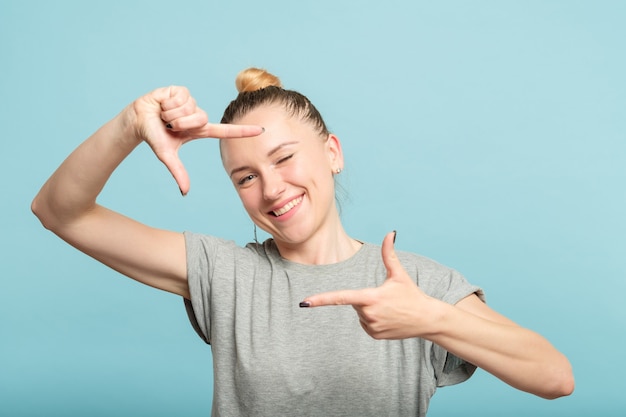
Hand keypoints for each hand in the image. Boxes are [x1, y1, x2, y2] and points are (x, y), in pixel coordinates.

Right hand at [131, 86, 262, 194]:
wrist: (138, 120)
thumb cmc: (154, 137)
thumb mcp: (167, 155)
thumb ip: (178, 172)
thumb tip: (185, 192)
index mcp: (200, 130)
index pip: (226, 131)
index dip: (243, 131)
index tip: (261, 131)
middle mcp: (198, 115)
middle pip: (201, 119)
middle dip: (181, 123)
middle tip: (169, 125)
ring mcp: (191, 102)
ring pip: (190, 108)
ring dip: (173, 113)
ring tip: (165, 114)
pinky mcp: (182, 91)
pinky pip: (181, 97)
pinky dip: (168, 103)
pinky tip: (163, 103)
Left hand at [300, 232, 440, 339]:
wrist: (427, 319)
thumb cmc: (412, 294)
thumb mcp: (399, 274)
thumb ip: (389, 254)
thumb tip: (390, 233)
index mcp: (370, 297)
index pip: (340, 297)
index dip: (320, 299)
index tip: (304, 303)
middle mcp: (368, 314)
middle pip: (354, 302)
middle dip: (365, 298)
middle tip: (386, 298)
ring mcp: (371, 326)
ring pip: (360, 314)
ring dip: (370, 310)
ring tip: (390, 309)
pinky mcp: (374, 335)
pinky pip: (366, 324)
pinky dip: (373, 320)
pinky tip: (389, 319)